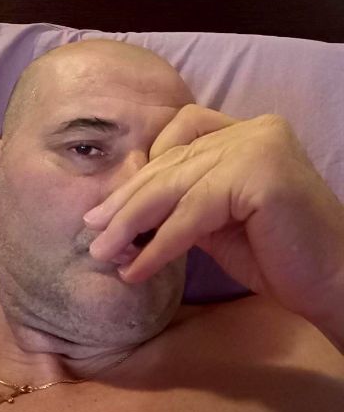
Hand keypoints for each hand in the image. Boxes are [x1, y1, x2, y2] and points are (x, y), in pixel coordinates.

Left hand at [84, 105, 343, 324]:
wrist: (334, 282)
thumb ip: (181, 202)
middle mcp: (253, 129)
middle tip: (92, 230)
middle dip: (127, 199)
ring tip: (103, 252)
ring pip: (176, 184)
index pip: (178, 139)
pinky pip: (193, 211)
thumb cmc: (279, 255)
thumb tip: (119, 210)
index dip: (141, 172)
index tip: (108, 208)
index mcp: (246, 131)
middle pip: (172, 161)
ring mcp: (259, 146)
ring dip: (132, 221)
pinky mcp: (260, 174)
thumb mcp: (218, 220)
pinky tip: (136, 268)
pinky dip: (160, 242)